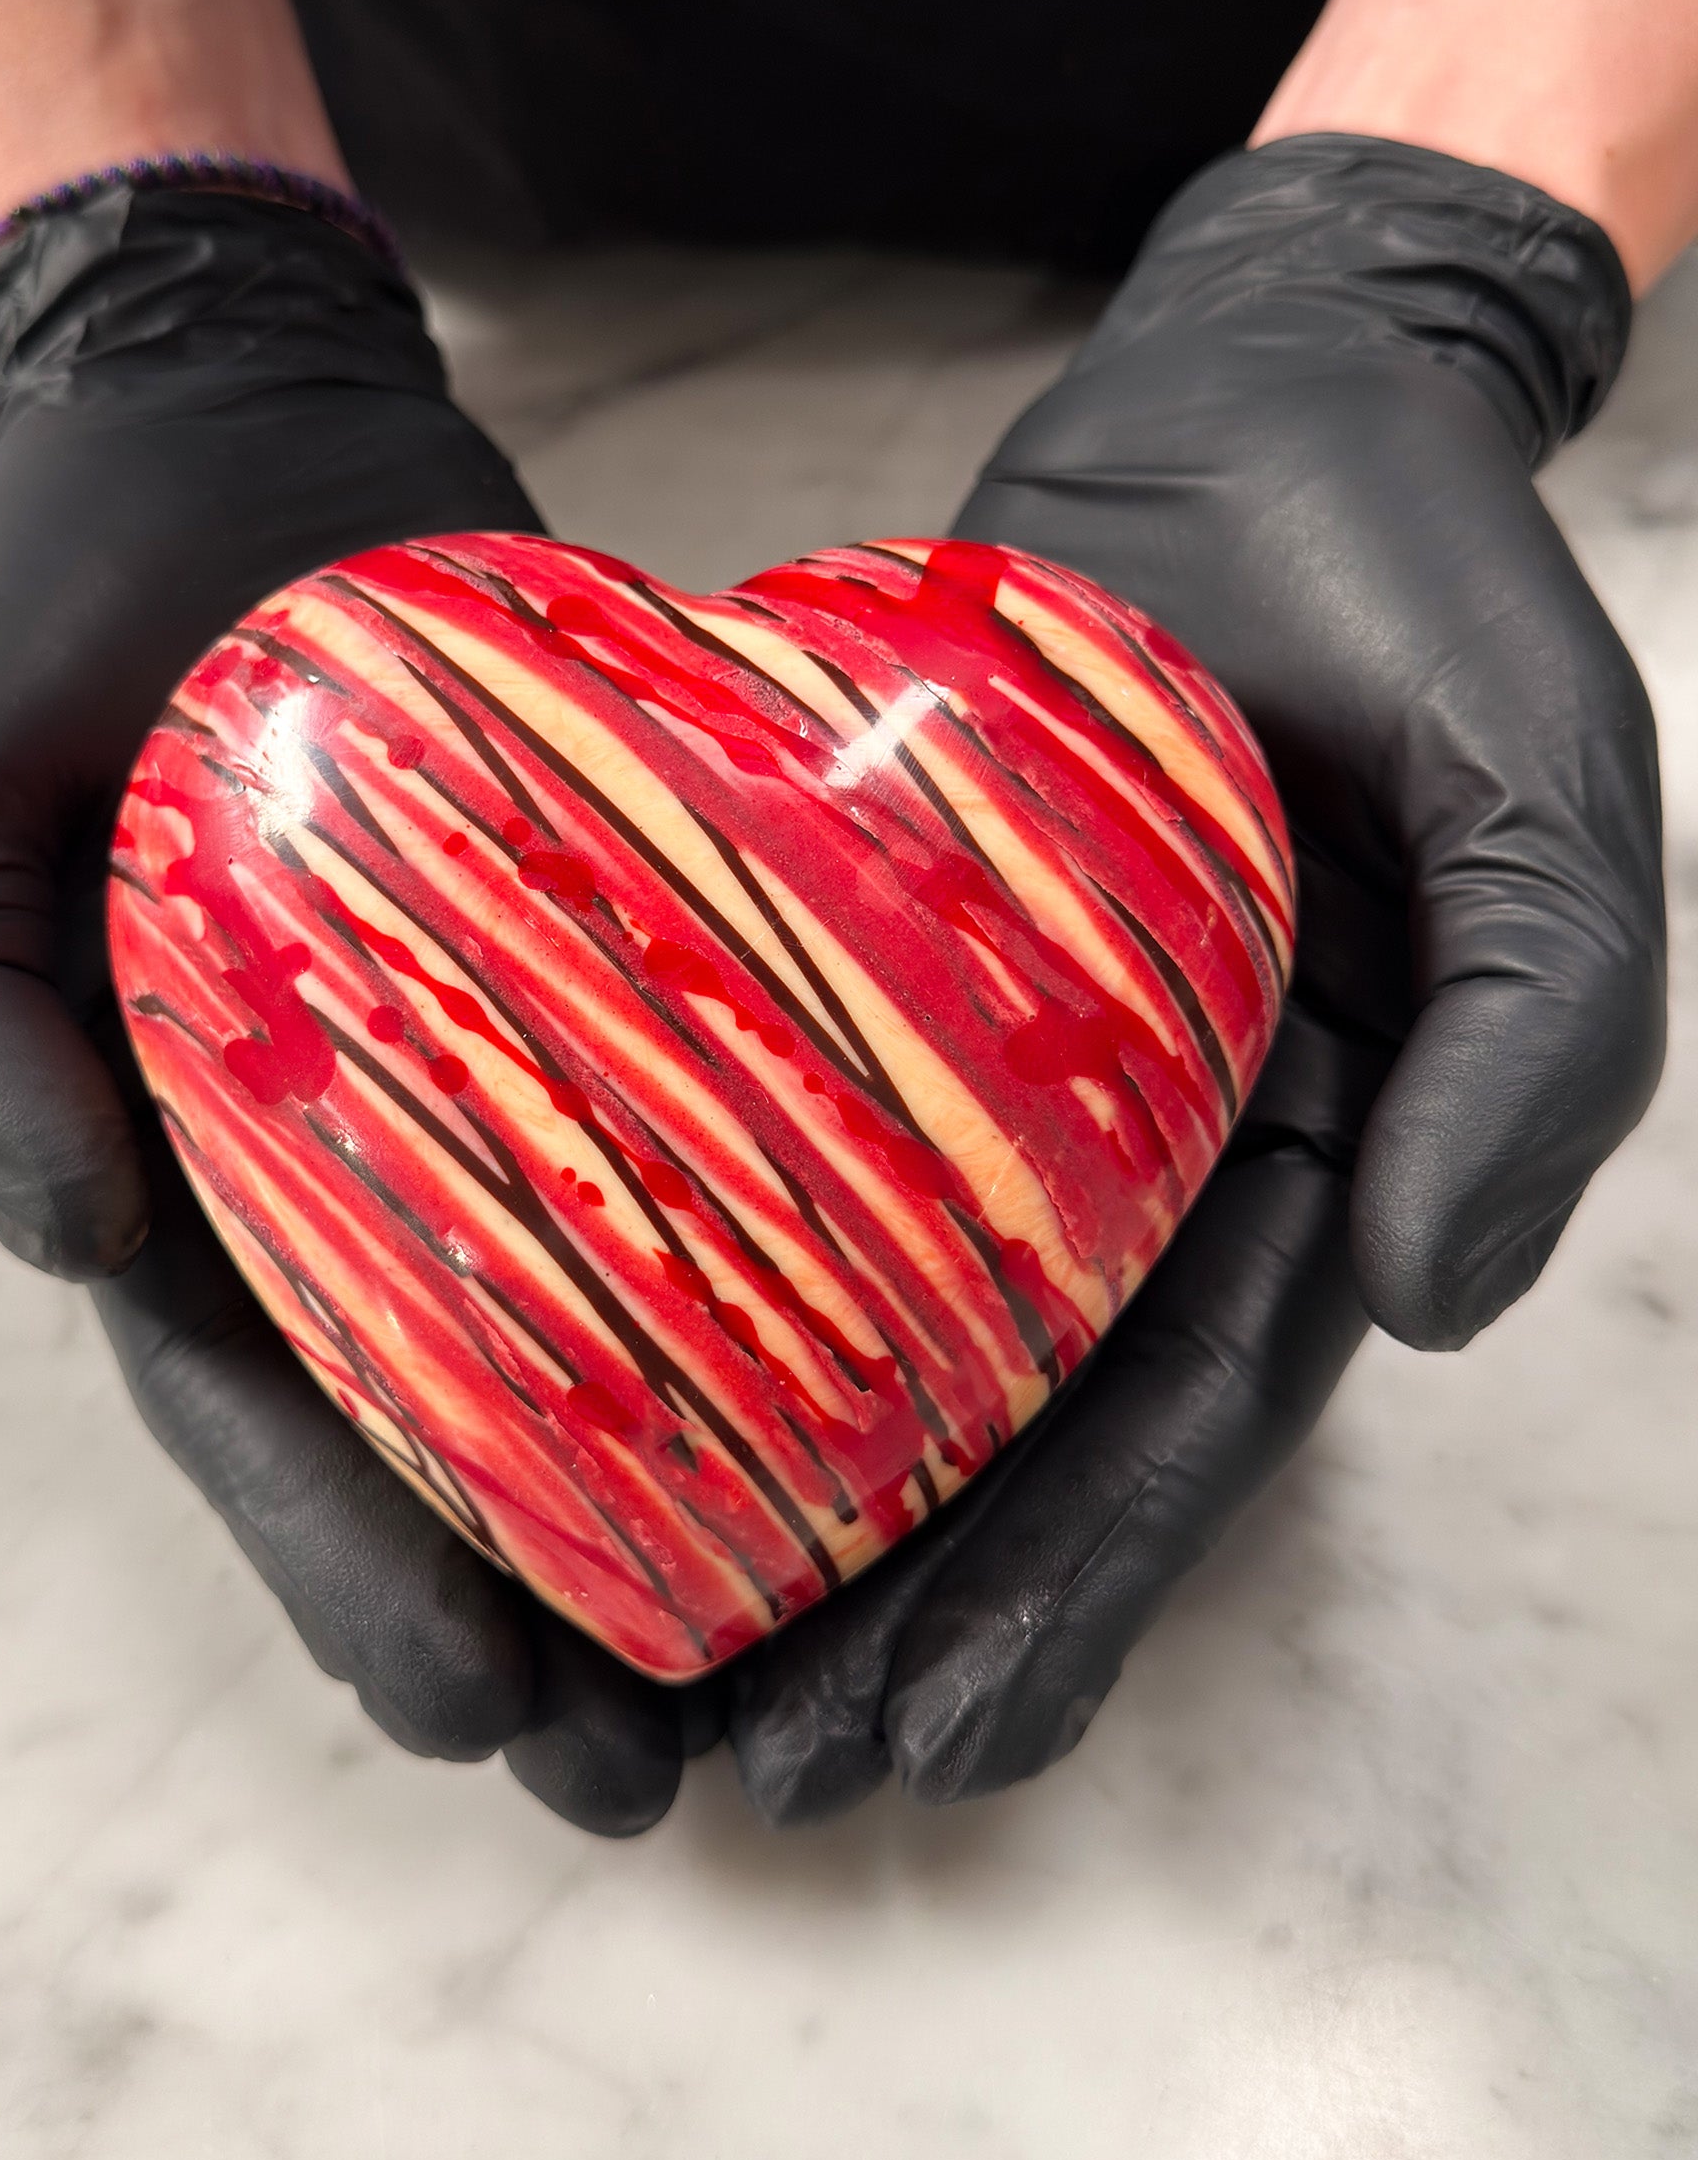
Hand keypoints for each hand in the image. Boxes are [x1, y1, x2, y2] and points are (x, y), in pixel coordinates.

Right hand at [0, 185, 720, 1830]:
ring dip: (686, 1483)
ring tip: (813, 1639)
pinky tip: (893, 1348)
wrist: (227, 416)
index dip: (360, 1583)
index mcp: (177, 1164)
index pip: (271, 1421)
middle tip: (681, 1766)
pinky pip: (699, 1107)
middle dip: (552, 1609)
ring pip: (598, 1309)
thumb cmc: (50, 615)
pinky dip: (773, 1238)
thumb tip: (72, 1237)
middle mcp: (345, 1149)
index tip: (485, 1719)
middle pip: (457, 1425)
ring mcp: (488, 1051)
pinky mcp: (610, 943)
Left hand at [730, 133, 1663, 1818]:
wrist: (1273, 389)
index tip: (942, 1740)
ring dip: (798, 1487)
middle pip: (1026, 1420)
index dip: (1084, 1596)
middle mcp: (1159, 1136)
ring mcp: (1022, 1047)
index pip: (1197, 1424)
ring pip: (896, 1308)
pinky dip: (721, 1248)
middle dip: (913, 1609)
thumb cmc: (1437, 588)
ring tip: (662, 1649)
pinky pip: (801, 1116)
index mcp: (1323, 1152)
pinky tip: (603, 1353)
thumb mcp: (1556, 803)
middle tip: (768, 1769)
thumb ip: (1546, 1054)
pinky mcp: (895, 944)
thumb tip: (1436, 1312)